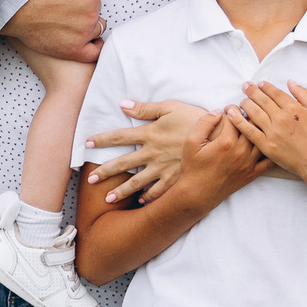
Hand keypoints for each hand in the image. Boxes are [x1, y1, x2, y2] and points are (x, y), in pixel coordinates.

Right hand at [1, 0, 102, 62]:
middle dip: (83, 4)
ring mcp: (83, 33)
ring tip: (68, 20)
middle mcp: (91, 13)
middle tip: (62, 4)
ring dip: (88, 24)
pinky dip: (93, 47)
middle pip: (94, 7)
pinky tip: (86, 41)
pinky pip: (93, 52)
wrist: (13, 6)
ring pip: (95, 27)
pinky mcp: (73, 50)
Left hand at [84, 99, 243, 205]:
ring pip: (137, 182)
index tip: (87, 144)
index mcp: (149, 133)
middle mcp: (152, 153)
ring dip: (121, 192)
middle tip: (89, 180)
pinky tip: (141, 202)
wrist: (219, 137)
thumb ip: (146, 108)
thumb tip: (122, 104)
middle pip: (123, 163)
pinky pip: (159, 192)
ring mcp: (163, 168)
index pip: (119, 136)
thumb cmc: (196, 118)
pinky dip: (149, 198)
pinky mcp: (176, 179)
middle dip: (104, 172)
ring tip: (107, 200)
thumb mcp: (171, 107)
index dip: (102, 140)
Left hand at [228, 82, 306, 185]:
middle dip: (251, 91)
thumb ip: (304, 94)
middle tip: (244, 86)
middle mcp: (281, 118)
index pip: (274, 93)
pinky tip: (231, 114)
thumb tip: (290, 82)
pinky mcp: (266, 145)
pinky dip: (238, 121)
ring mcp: (273, 132)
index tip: (259, 83)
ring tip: (240, 100)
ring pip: (253, 113)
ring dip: (245, 104)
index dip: (265, 86)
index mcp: (293, 108)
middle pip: (261, 100)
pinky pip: (249, 131)